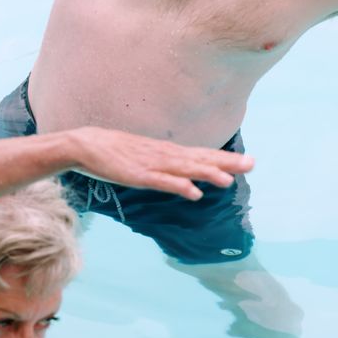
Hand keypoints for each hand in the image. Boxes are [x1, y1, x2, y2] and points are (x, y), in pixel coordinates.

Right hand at [67, 126, 254, 200]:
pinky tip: (194, 193)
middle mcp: (164, 155)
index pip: (201, 155)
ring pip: (185, 169)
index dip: (224, 158)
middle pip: (200, 159)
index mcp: (166, 152)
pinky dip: (179, 186)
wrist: (85, 145)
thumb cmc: (112, 152)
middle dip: (225, 163)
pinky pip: (162, 182)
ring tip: (228, 180)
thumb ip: (161, 166)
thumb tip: (177, 175)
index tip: (248, 161)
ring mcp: (151, 165)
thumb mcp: (142, 156)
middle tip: (252, 165)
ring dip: (207, 173)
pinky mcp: (138, 175)